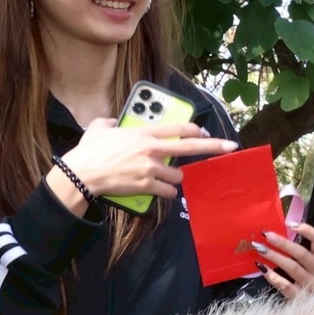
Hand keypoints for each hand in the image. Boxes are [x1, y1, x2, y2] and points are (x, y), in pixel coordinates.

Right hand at [53, 118, 233, 206]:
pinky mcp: (148, 185)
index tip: (204, 131)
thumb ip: (112, 123)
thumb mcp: (100, 128)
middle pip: (190, 147)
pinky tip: (156, 189)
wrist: (83, 173)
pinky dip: (165, 192)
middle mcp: (151, 149)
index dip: (194, 129)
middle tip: (230, 146)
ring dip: (172, 178)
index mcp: (143, 133)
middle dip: (214, 146)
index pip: (177, 128)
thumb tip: (113, 122)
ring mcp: (151, 168)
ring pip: (178, 175)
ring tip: (159, 177)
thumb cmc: (90, 151)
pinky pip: (168, 191)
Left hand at [252, 223, 313, 298]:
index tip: (289, 224)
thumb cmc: (299, 279)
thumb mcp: (301, 262)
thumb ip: (293, 247)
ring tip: (259, 249)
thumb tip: (276, 228)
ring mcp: (312, 286)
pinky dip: (273, 276)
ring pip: (293, 268)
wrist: (306, 308)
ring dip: (275, 257)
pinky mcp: (302, 299)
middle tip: (265, 235)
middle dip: (282, 243)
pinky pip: (287, 286)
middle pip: (302, 254)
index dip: (306, 230)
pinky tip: (262, 268)